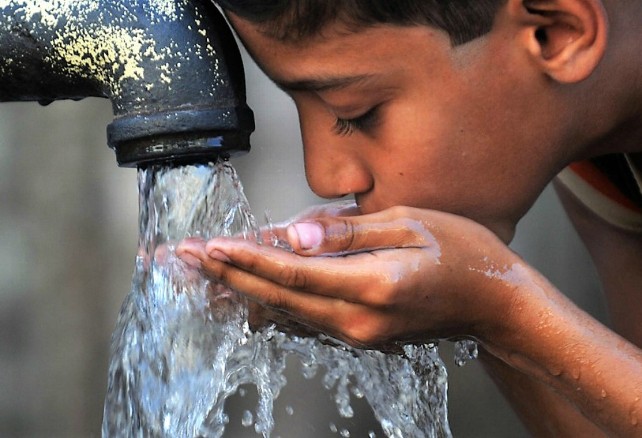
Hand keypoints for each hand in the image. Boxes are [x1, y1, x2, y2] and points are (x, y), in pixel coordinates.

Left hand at [177, 204, 527, 348]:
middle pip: (278, 297)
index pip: (294, 271)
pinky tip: (243, 299)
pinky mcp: (359, 337)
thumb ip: (348, 231)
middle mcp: (359, 319)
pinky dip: (269, 307)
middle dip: (227, 276)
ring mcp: (358, 334)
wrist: (495, 304)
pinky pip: (303, 321)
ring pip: (284, 313)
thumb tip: (296, 235)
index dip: (247, 259)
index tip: (210, 247)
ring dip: (240, 292)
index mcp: (374, 285)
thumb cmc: (463, 254)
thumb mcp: (410, 223)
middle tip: (184, 259)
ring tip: (199, 276)